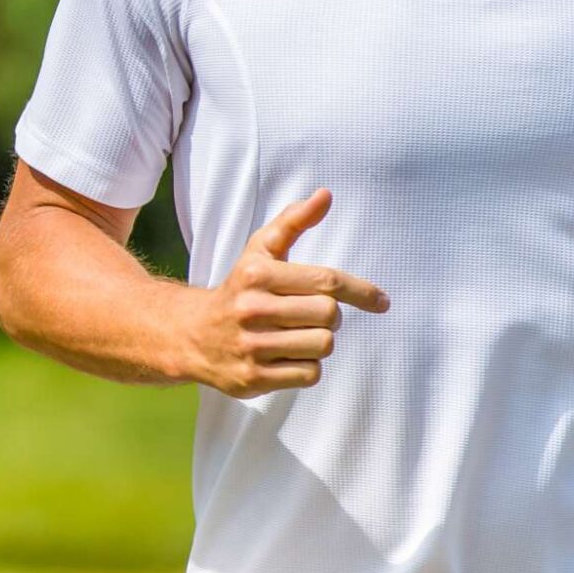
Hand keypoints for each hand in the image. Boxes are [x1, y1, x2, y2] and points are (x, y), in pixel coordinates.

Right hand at [187, 188, 389, 397]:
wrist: (192, 335)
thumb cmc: (240, 289)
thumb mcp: (260, 251)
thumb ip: (293, 221)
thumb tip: (325, 195)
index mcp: (257, 275)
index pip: (327, 281)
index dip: (361, 291)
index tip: (381, 301)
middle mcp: (252, 309)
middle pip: (329, 316)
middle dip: (330, 317)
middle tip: (313, 315)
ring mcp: (251, 346)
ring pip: (322, 346)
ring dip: (319, 342)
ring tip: (297, 335)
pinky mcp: (253, 378)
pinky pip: (309, 374)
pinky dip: (307, 367)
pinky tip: (287, 357)